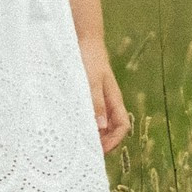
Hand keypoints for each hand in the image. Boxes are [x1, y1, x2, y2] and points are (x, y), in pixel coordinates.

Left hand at [82, 35, 131, 153]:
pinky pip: (86, 114)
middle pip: (110, 129)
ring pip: (98, 123)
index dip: (114, 141)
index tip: (99, 151)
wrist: (82, 38)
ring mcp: (96, 98)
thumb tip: (101, 128)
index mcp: (113, 99)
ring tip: (75, 143)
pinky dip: (81, 122)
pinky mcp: (84, 94)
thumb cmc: (89, 58)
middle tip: (84, 153)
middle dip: (101, 142)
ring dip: (90, 134)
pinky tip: (68, 125)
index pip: (122, 126)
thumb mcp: (91, 81)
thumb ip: (96, 103)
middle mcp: (107, 102)